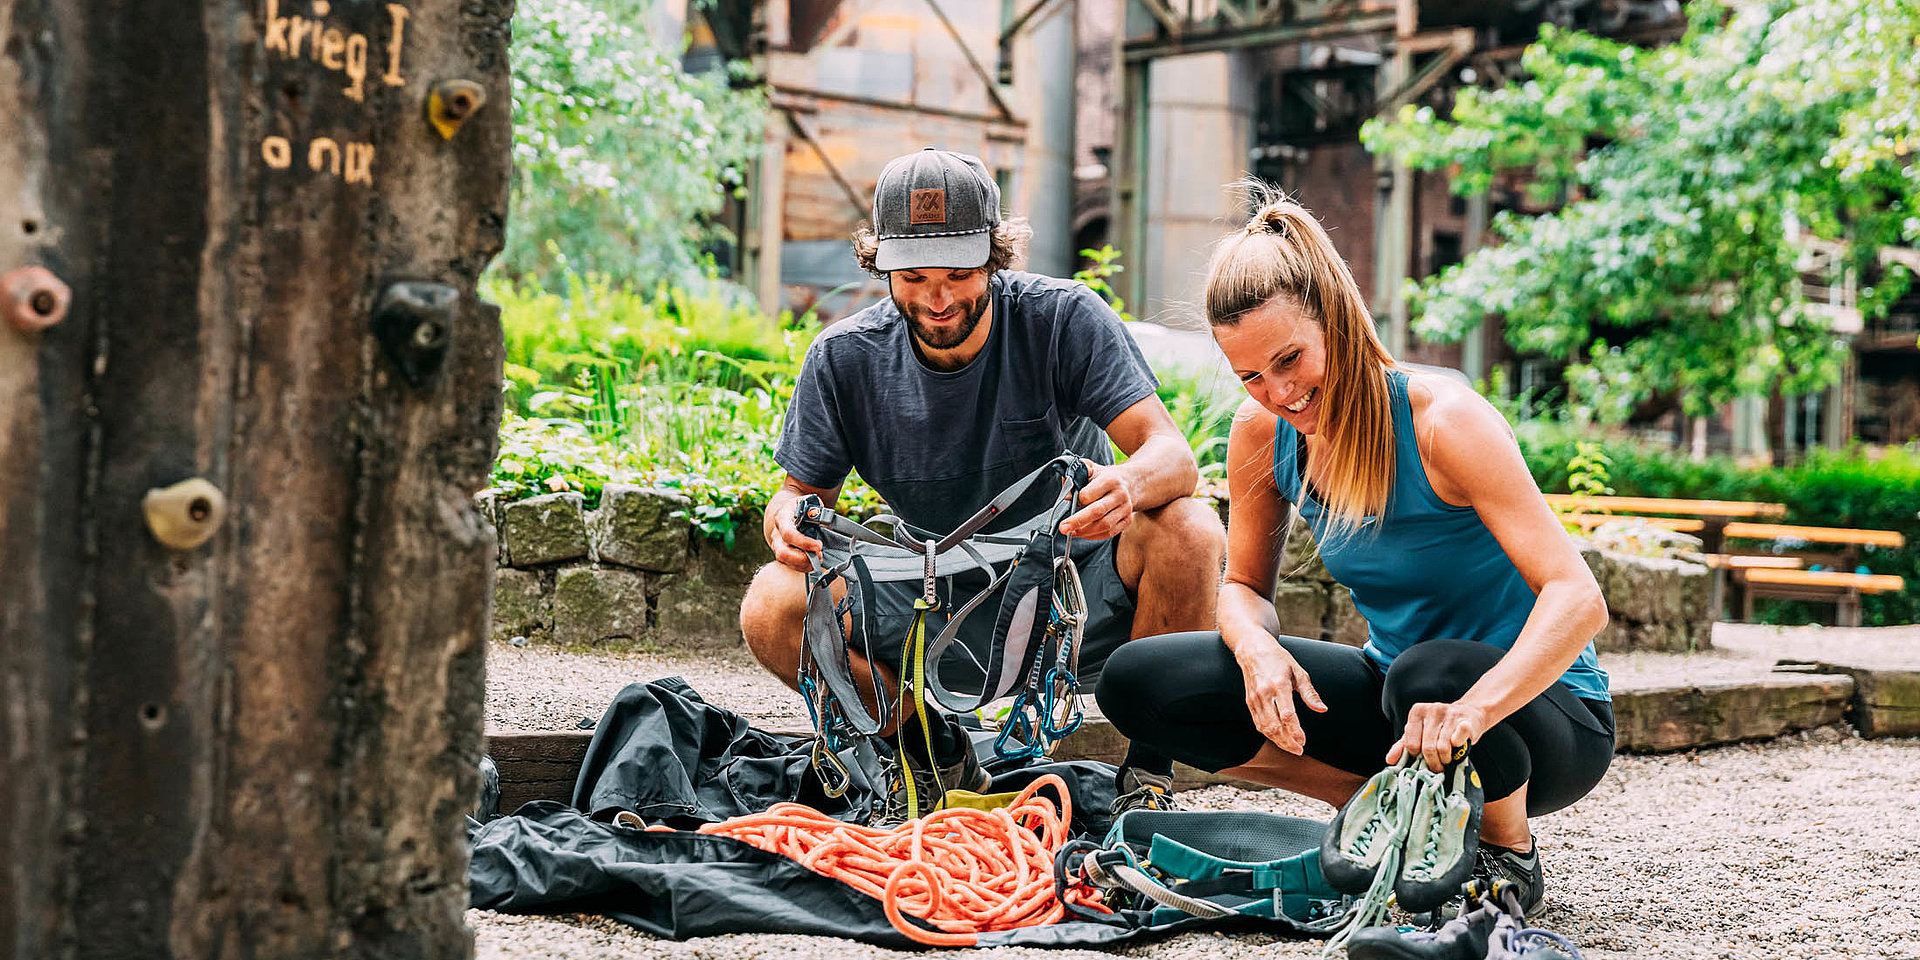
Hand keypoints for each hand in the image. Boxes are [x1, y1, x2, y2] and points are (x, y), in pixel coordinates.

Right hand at [766, 498, 824, 572]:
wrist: (790, 512)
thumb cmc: (803, 507)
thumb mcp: (810, 501)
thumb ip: (816, 508)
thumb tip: (820, 517)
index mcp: (782, 518)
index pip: (788, 534)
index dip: (804, 543)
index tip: (819, 546)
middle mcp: (777, 534)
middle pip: (782, 553)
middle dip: (802, 559)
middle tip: (819, 555)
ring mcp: (778, 546)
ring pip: (786, 561)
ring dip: (804, 564)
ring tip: (819, 558)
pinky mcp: (783, 554)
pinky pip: (790, 565)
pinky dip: (803, 566)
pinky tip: (814, 562)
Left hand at [1058, 461, 1134, 539]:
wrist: (1131, 482)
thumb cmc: (1106, 477)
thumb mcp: (1092, 469)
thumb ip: (1076, 476)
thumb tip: (1067, 495)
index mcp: (1110, 480)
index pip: (1089, 494)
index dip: (1077, 500)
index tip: (1069, 502)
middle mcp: (1120, 495)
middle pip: (1097, 512)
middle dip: (1078, 521)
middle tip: (1063, 528)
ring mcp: (1125, 509)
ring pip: (1104, 525)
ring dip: (1085, 532)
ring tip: (1071, 532)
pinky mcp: (1127, 520)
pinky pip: (1109, 533)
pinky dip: (1094, 536)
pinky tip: (1083, 534)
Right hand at [1231, 634, 1327, 755]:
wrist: (1253, 650)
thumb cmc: (1279, 660)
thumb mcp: (1298, 672)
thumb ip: (1310, 693)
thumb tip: (1322, 709)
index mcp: (1279, 685)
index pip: (1287, 715)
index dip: (1295, 731)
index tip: (1303, 741)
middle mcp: (1265, 693)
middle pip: (1275, 725)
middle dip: (1287, 741)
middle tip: (1299, 749)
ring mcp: (1255, 699)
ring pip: (1265, 728)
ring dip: (1278, 741)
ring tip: (1291, 747)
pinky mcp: (1249, 702)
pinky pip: (1258, 723)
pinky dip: (1269, 734)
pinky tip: (1279, 738)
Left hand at [1387, 700, 1490, 771]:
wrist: (1468, 713)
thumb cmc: (1440, 726)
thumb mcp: (1419, 732)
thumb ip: (1403, 745)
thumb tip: (1390, 760)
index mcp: (1417, 712)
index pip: (1410, 743)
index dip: (1416, 756)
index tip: (1422, 760)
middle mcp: (1432, 710)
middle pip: (1427, 748)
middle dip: (1432, 762)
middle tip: (1437, 767)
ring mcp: (1450, 714)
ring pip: (1442, 747)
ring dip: (1445, 759)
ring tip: (1446, 759)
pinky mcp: (1466, 721)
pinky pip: (1458, 740)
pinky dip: (1457, 748)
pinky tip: (1457, 748)